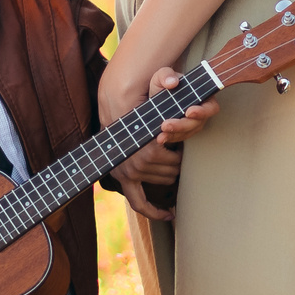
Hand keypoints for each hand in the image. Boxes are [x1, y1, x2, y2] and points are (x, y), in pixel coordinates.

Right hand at [103, 68, 216, 221]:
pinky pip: (140, 203)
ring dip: (169, 173)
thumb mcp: (153, 86)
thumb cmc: (138, 99)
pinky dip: (155, 211)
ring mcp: (128, 174)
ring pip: (163, 182)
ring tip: (169, 158)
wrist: (112, 112)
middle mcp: (138, 163)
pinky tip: (170, 215)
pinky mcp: (123, 181)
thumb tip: (173, 80)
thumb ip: (165, 79)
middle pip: (173, 172)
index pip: (178, 159)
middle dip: (177, 162)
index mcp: (147, 146)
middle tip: (175, 149)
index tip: (180, 143)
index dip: (182, 151)